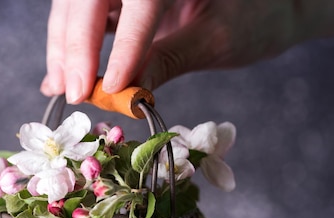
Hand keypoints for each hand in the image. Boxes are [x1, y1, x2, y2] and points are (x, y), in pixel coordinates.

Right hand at [40, 0, 333, 103]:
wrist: (270, 6)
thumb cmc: (256, 19)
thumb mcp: (218, 41)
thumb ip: (170, 61)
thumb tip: (129, 93)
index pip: (140, 3)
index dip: (123, 46)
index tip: (110, 87)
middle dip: (79, 46)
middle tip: (75, 92)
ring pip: (78, 5)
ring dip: (66, 47)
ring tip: (63, 87)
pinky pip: (86, 15)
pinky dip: (72, 46)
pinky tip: (64, 75)